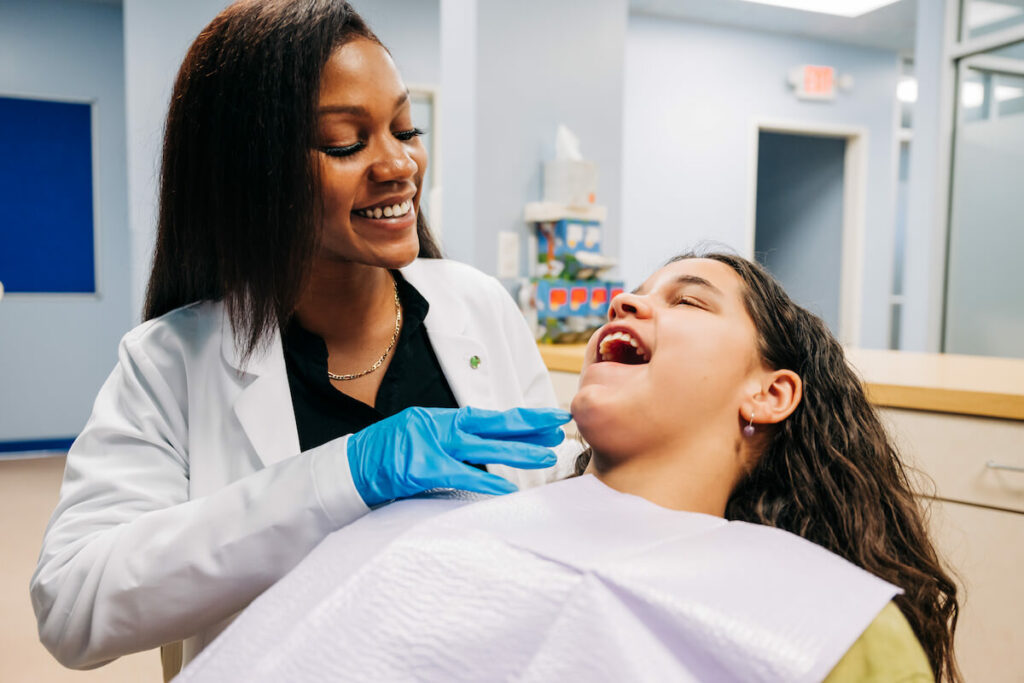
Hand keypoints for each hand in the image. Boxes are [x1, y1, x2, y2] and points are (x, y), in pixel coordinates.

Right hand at [347, 406, 570, 506]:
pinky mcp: (420, 468)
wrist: (346, 470)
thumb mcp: (419, 444)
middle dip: (529, 425)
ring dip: (517, 452)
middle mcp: (438, 426)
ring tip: (546, 455)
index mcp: (439, 420)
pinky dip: (484, 481)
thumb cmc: (382, 461)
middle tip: (561, 425)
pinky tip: (507, 487)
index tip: (549, 419)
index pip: (488, 418)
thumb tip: (483, 458)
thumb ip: (449, 448)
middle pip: (492, 423)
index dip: (521, 419)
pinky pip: (460, 475)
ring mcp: (429, 445)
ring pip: (483, 446)